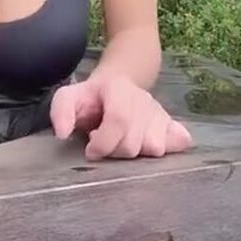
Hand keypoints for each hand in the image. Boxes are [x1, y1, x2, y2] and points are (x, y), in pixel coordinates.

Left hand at [50, 70, 192, 159]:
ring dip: (136, 154)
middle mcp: (144, 99)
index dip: (103, 142)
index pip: (119, 119)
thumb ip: (60, 112)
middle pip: (134, 141)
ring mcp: (160, 113)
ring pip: (155, 148)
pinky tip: (147, 143)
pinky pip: (179, 142)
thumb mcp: (68, 97)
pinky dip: (168, 148)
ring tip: (122, 142)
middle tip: (104, 143)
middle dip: (114, 151)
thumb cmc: (91, 98)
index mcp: (119, 89)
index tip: (90, 149)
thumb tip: (63, 133)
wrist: (116, 87)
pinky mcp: (172, 125)